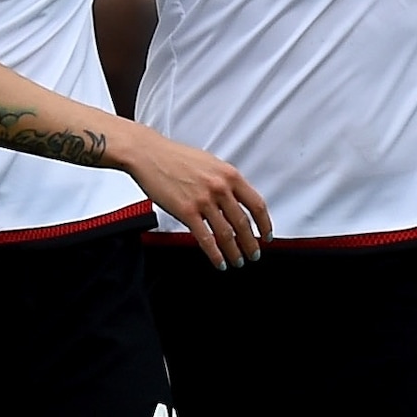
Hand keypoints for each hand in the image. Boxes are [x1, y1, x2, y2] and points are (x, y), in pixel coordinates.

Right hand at [126, 131, 273, 270]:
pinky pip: (206, 238)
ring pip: (226, 234)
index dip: (265, 224)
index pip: (257, 204)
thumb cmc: (177, 157)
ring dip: (235, 252)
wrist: (150, 155)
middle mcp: (220, 187)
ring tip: (238, 261)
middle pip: (243, 223)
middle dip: (251, 243)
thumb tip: (237, 201)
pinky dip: (215, 254)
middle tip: (254, 254)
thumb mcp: (211, 163)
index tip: (266, 235)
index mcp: (230, 175)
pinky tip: (219, 261)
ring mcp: (204, 200)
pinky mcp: (187, 211)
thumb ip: (225, 182)